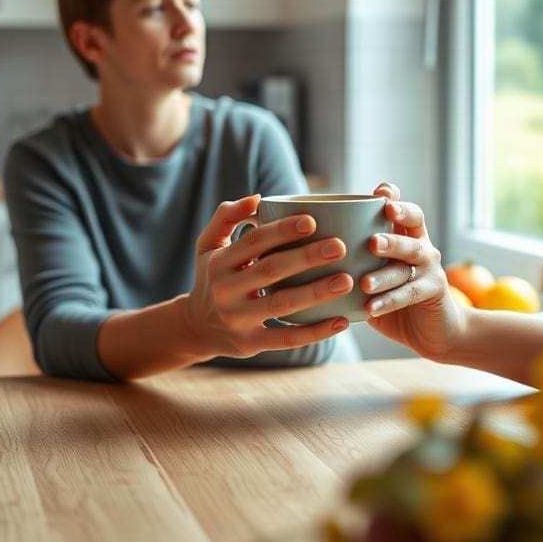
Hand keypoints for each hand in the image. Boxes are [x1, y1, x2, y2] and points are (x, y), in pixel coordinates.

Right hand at [183, 195, 353, 357]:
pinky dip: (316, 332)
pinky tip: (342, 321)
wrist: (195, 327)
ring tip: (347, 281)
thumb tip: (257, 198)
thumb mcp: (208, 245)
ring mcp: (238, 319)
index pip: (254, 241)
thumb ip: (226, 216)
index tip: (313, 221)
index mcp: (220, 262)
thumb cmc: (212, 277)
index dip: (282, 230)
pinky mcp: (250, 344)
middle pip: (271, 270)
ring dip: (316, 292)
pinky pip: (287, 339)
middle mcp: (226, 290)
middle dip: (307, 257)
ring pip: (282, 304)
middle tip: (340, 247)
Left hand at [361, 182, 467, 360]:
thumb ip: (350, 262)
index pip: (402, 208)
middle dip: (391, 234)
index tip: (379, 193)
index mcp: (405, 235)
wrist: (433, 329)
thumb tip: (302, 253)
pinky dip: (389, 301)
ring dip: (386, 272)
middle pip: (412, 226)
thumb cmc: (391, 297)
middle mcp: (420, 244)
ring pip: (411, 260)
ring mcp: (430, 266)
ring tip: (364, 282)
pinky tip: (370, 308)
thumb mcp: (371, 275)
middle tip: (371, 243)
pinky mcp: (435, 290)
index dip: (394, 198)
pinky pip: (411, 293)